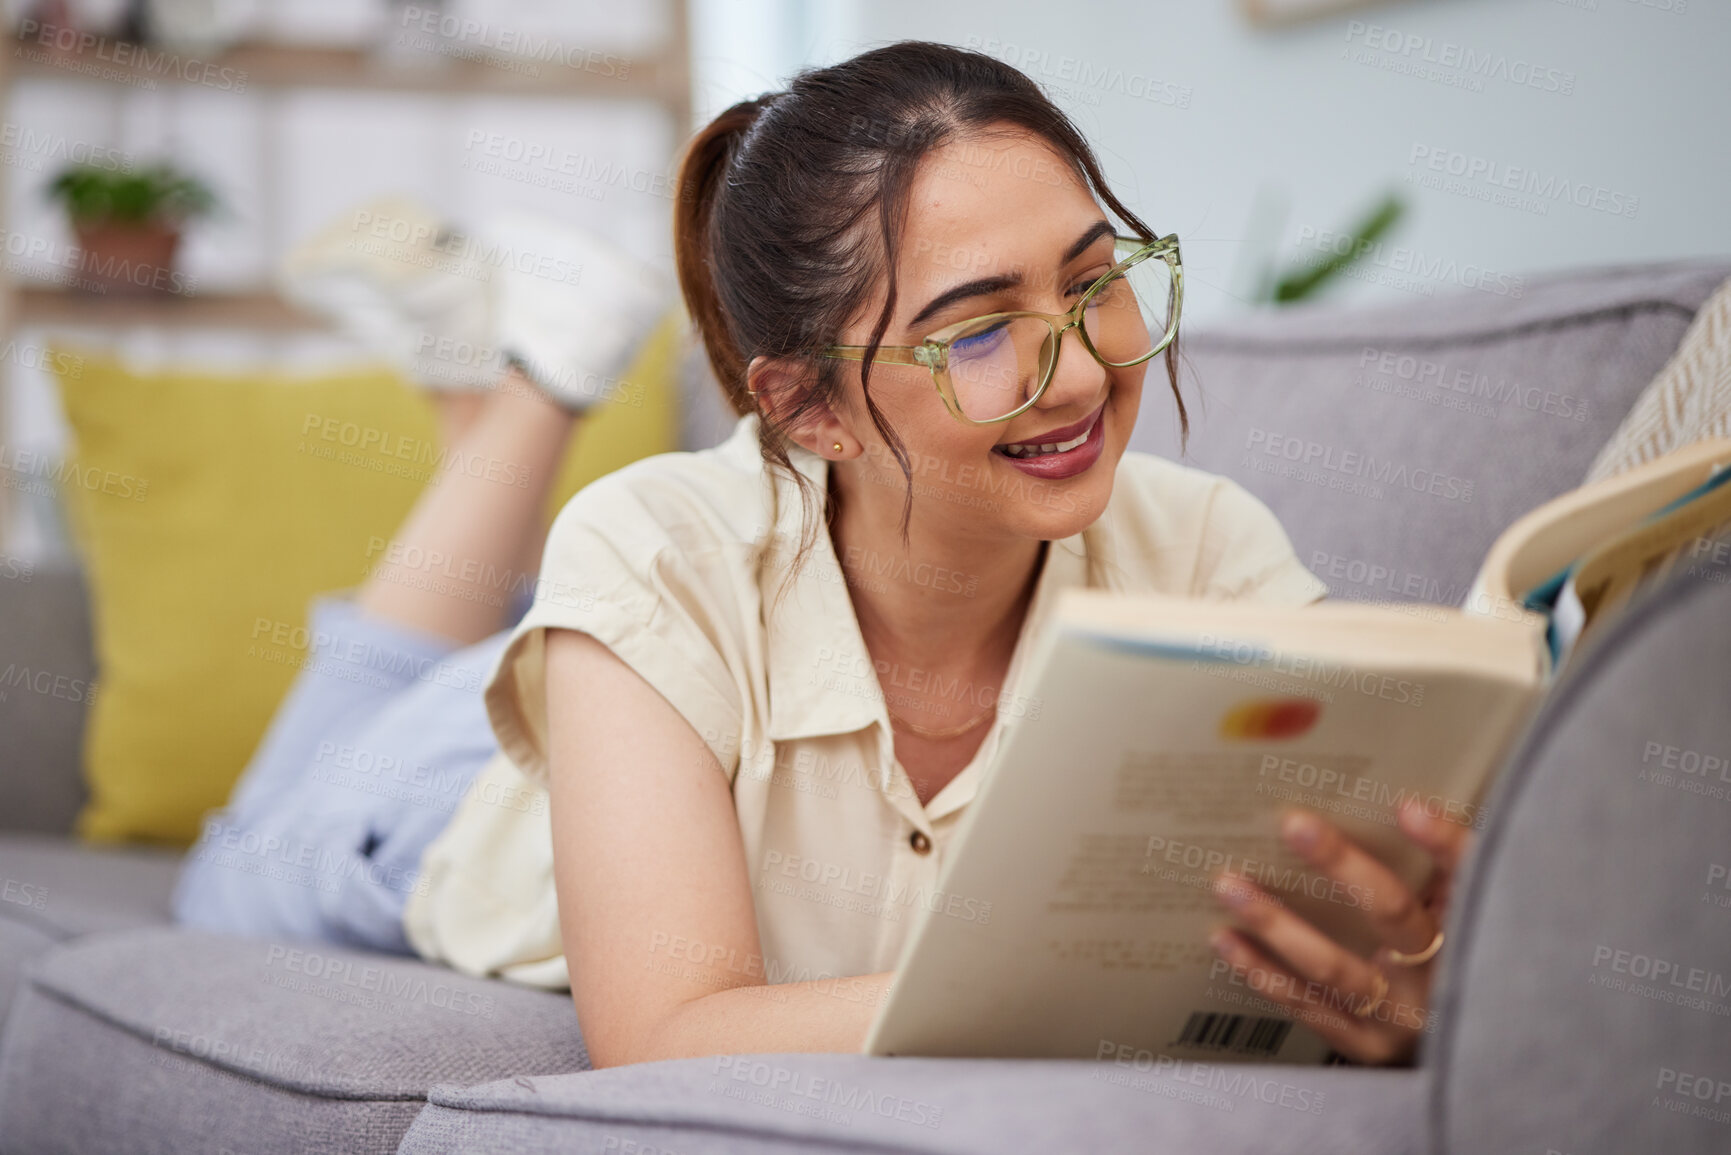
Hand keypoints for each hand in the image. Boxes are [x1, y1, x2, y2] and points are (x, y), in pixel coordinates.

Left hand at [1207, 799, 1471, 1064]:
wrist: (1459, 1036)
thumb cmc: (1451, 949)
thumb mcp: (1461, 903)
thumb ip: (1439, 860)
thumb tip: (1394, 802)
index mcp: (1472, 927)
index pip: (1468, 873)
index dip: (1443, 842)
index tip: (1406, 806)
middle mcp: (1442, 977)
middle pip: (1393, 913)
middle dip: (1341, 865)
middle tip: (1294, 824)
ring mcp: (1402, 1019)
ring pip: (1336, 968)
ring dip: (1277, 923)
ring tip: (1231, 885)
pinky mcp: (1365, 1045)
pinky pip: (1309, 1006)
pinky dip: (1262, 971)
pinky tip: (1226, 939)